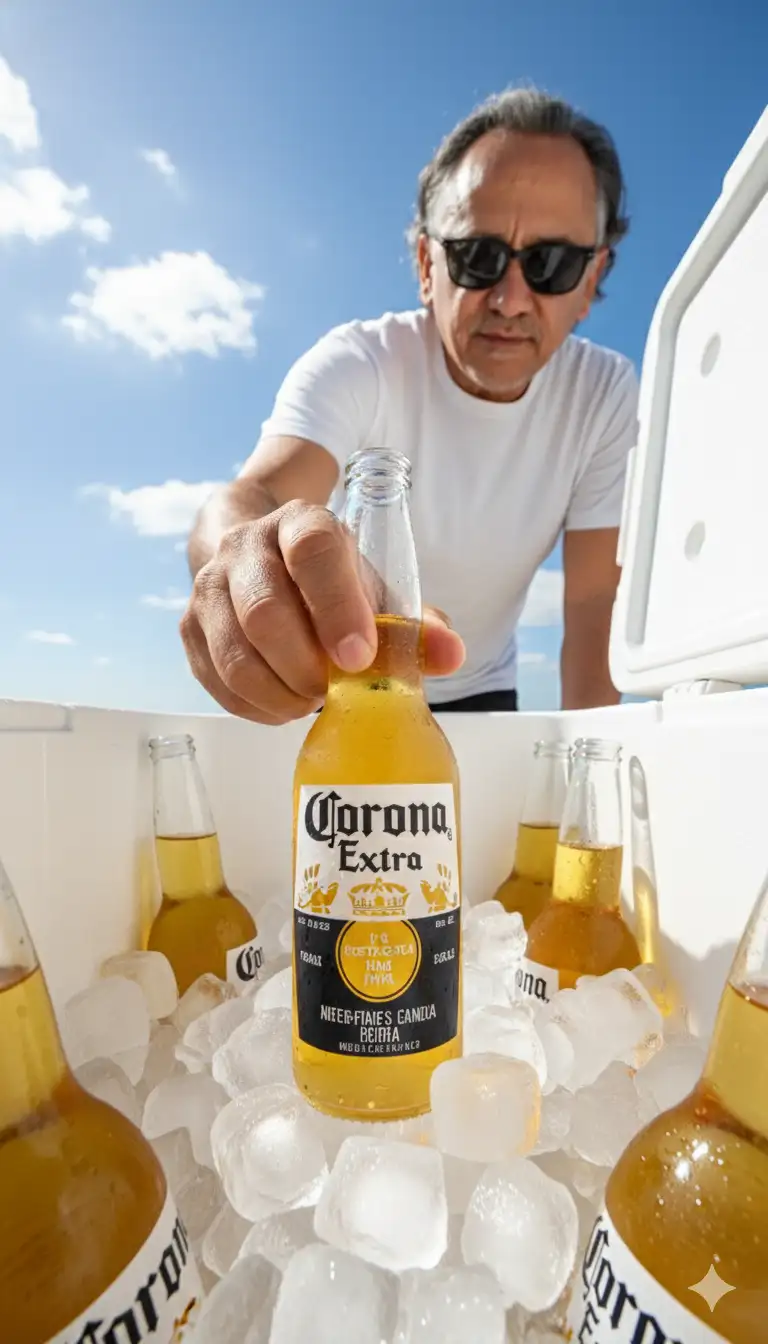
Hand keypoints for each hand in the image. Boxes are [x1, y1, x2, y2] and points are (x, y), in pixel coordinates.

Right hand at [181, 501, 464, 723]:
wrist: (260, 560)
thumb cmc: (330, 584)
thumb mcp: (375, 593)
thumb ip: (415, 626)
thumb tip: (450, 654)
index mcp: (301, 524)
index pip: (313, 552)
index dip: (337, 608)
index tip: (359, 658)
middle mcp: (246, 547)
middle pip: (265, 612)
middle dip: (306, 667)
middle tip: (335, 691)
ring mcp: (209, 586)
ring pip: (236, 656)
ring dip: (281, 693)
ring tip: (312, 698)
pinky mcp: (189, 628)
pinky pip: (218, 683)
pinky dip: (257, 707)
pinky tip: (285, 703)